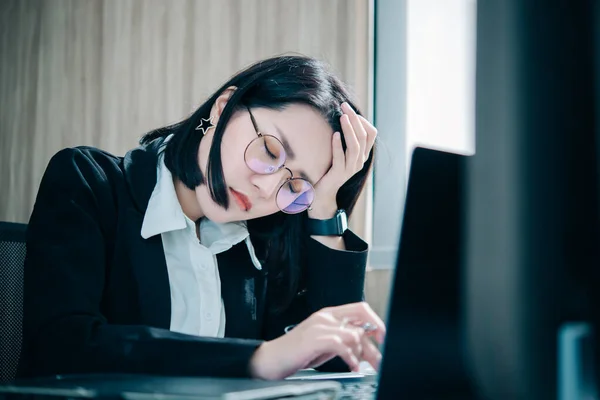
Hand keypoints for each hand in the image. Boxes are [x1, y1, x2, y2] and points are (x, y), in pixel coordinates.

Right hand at [249, 302, 385, 379]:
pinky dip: (350, 357)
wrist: (271, 358)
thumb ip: (344, 340)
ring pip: (354, 334)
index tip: (382, 337)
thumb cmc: (297, 352)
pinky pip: (341, 345)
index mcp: (329, 314)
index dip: (375, 321)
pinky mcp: (314, 339)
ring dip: (362, 353)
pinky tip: (351, 366)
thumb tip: (367, 345)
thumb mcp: (325, 344)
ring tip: (359, 365)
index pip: (360, 308)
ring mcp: (320, 326)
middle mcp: (326, 317)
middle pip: (361, 316)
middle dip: (375, 336)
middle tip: (379, 355)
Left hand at [309, 102, 377, 218]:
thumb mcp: (341, 152)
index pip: (371, 134)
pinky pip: (340, 158)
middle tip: (344, 106)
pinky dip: (338, 145)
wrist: (323, 192)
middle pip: (363, 137)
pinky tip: (334, 134)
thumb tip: (343, 115)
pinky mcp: (339, 174)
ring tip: (342, 117)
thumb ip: (345, 138)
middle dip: (355, 119)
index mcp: (363, 154)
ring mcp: (350, 168)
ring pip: (355, 147)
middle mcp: (360, 161)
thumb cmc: (330, 168)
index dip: (363, 120)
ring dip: (349, 130)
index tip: (350, 110)